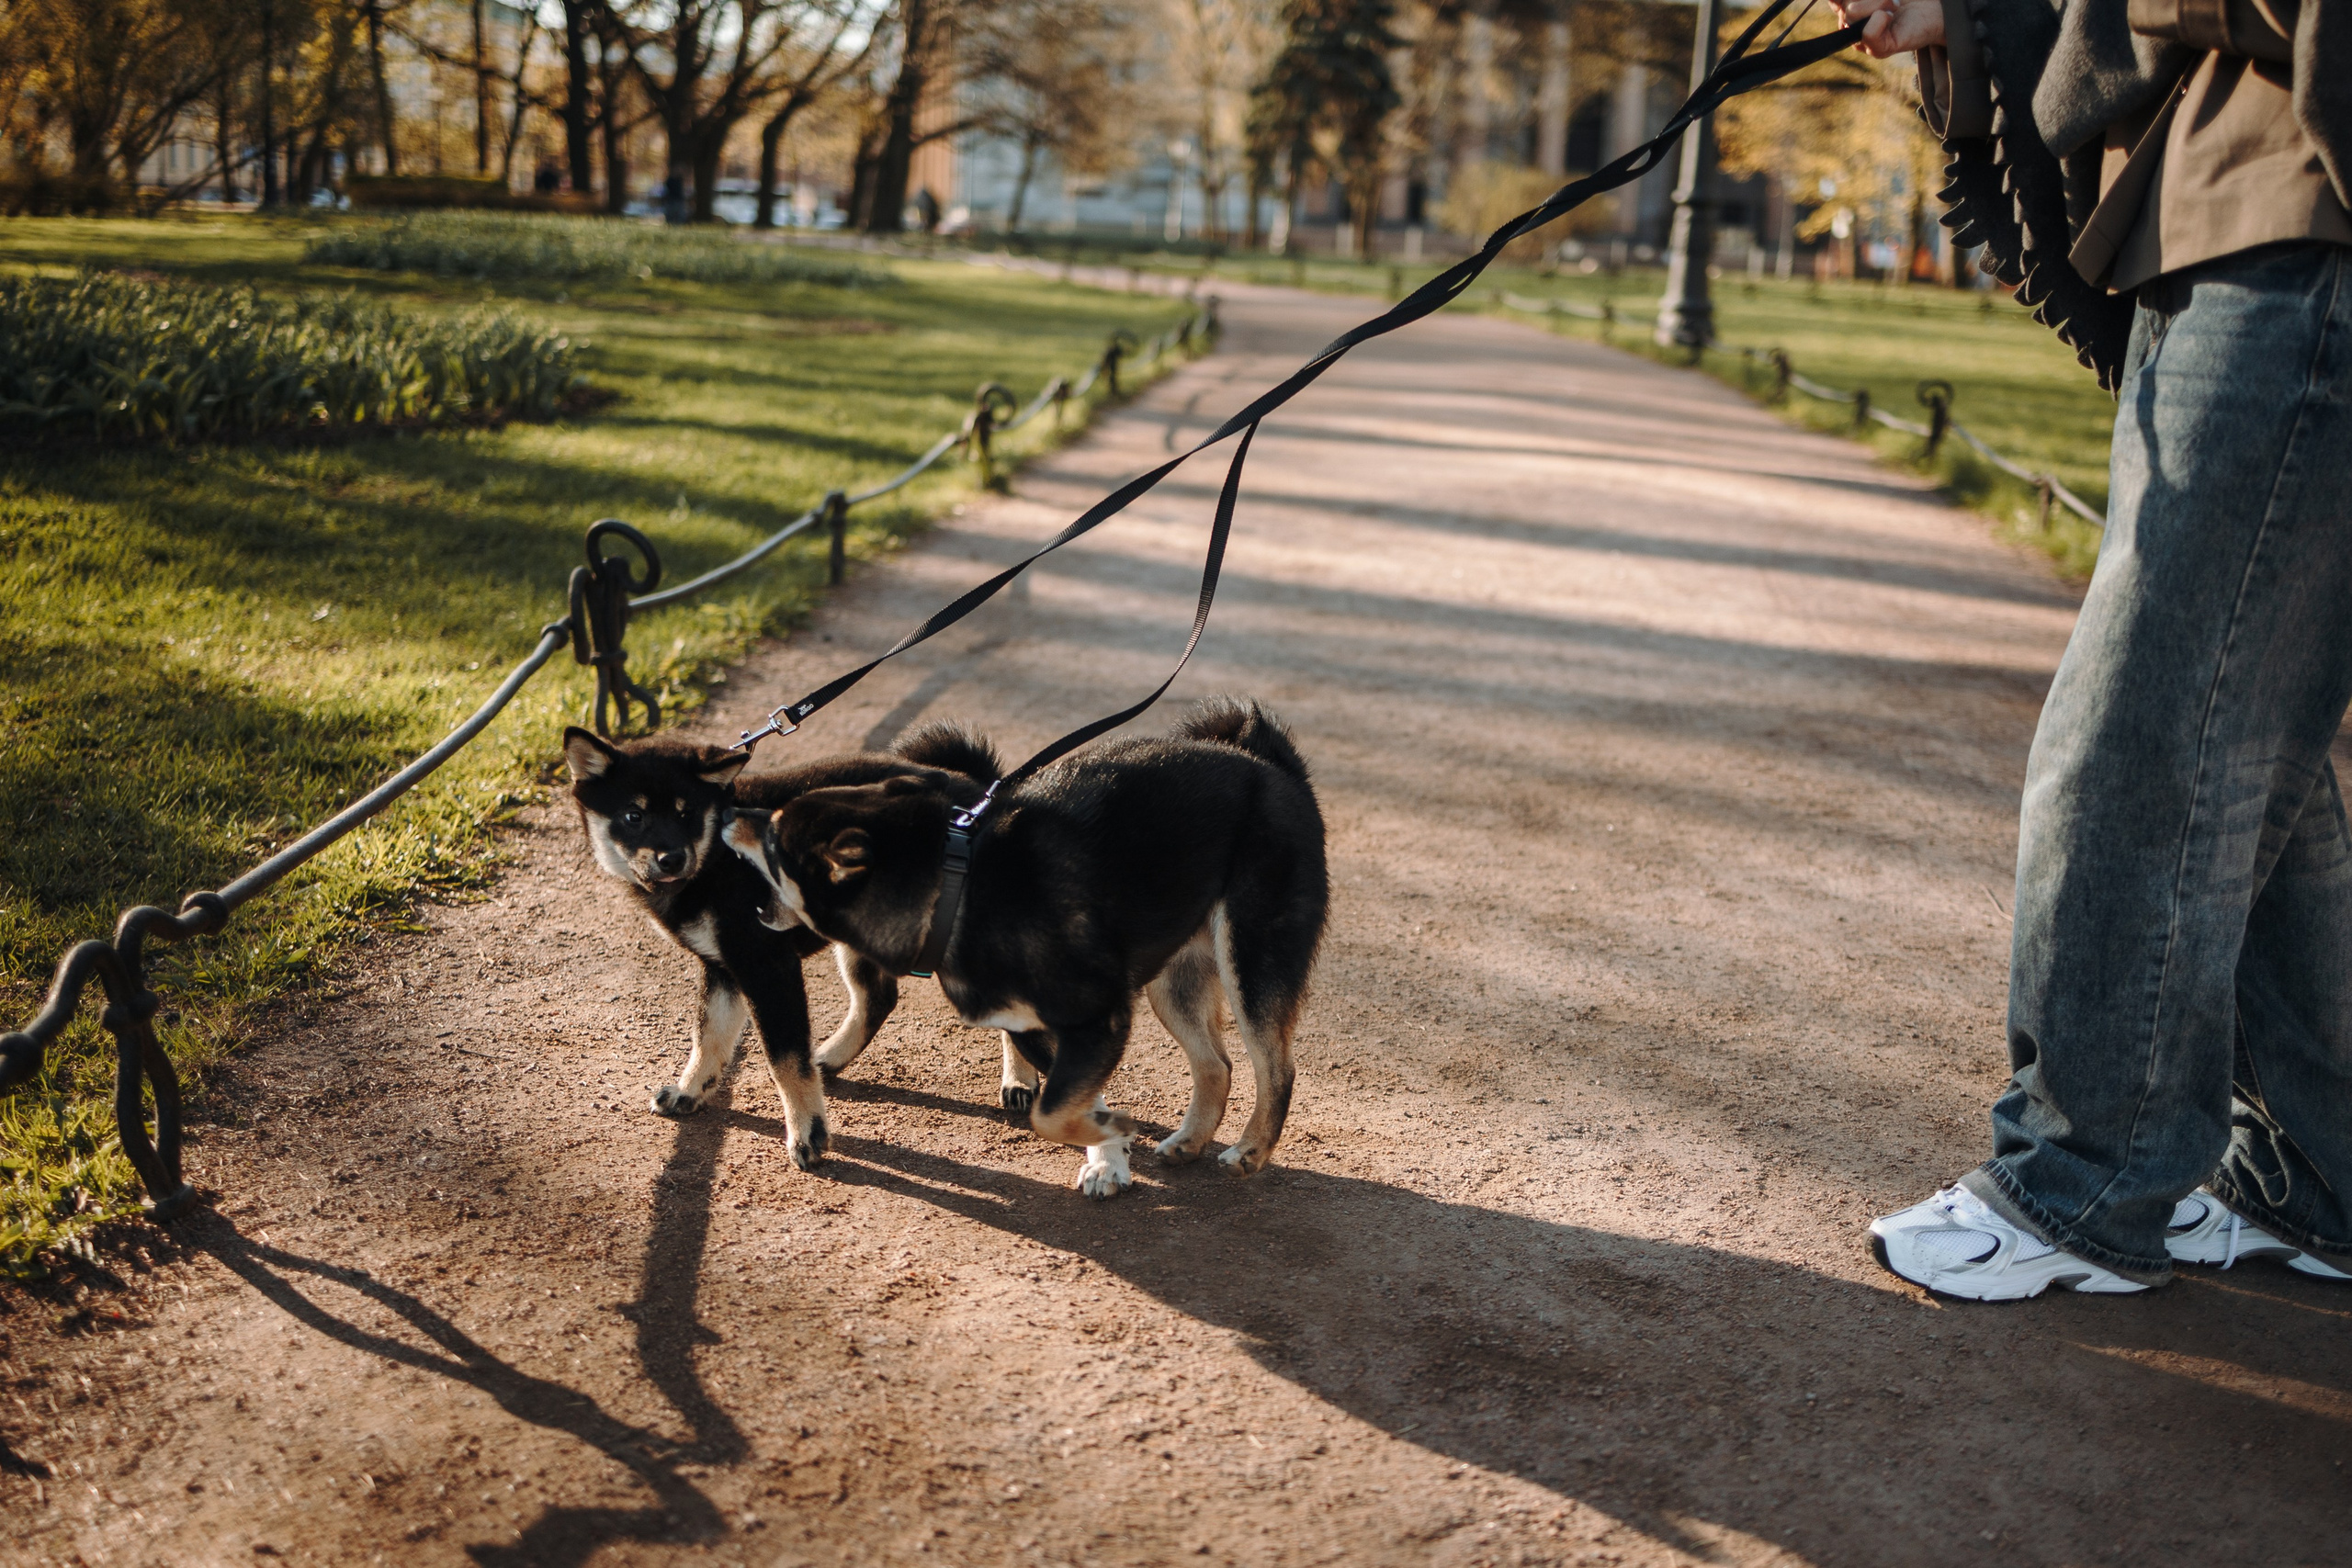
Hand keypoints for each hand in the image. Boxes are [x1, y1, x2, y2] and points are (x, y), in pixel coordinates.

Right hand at [1832, 0, 1946, 56]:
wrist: (1933, 9)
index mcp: (1848, 12)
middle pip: (1845, 5)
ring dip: (1880, 2)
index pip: (1834, 1)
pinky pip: (1867, 32)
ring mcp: (1863, 42)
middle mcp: (1852, 29)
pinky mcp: (1877, 50)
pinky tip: (1891, 17)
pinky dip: (1881, 18)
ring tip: (1893, 6)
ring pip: (1853, 13)